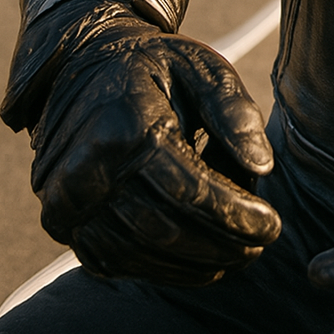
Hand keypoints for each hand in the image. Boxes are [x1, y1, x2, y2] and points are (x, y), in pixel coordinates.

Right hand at [22, 0, 281, 283]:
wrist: (83, 67)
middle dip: (221, 246)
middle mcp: (86, 169)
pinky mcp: (61, 220)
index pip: (189, 191)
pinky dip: (159, 267)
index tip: (273, 224)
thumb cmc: (153, 66)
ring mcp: (66, 200)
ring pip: (139, 254)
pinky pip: (113, 259)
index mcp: (124, 126)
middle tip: (259, 247)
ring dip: (194, 265)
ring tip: (235, 257)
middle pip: (165, 230)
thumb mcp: (200, 67)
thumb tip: (263, 167)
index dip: (235, 215)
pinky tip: (196, 262)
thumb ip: (234, 111)